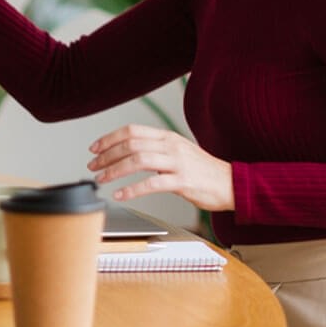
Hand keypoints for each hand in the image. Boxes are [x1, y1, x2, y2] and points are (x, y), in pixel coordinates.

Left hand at [87, 124, 233, 211]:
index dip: (109, 138)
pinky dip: (132, 190)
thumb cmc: (202, 171)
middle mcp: (171, 146)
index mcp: (167, 137)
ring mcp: (178, 163)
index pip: (132, 131)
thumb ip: (155, 149)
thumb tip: (127, 153)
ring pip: (138, 160)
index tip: (94, 148)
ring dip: (115, 170)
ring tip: (102, 179)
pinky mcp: (183, 182)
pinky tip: (120, 195)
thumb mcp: (178, 151)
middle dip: (107, 155)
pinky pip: (152, 183)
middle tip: (93, 166)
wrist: (231, 184)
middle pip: (131, 144)